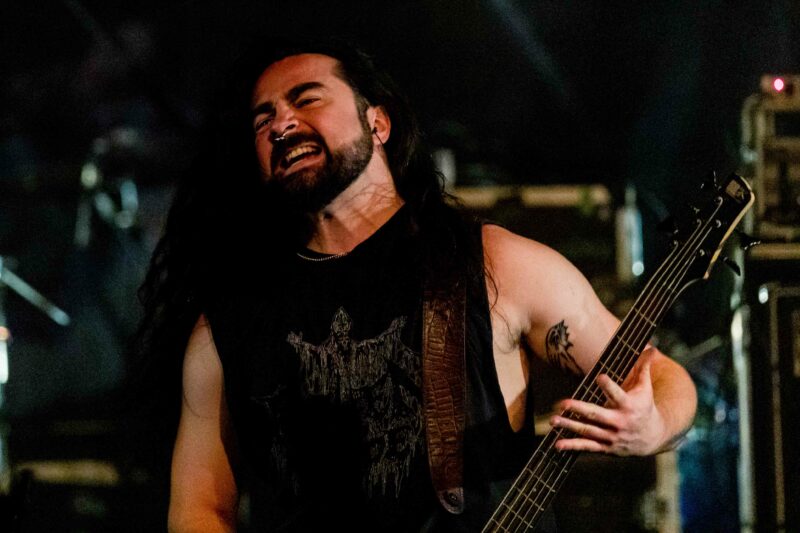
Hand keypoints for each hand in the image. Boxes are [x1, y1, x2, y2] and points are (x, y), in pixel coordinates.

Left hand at [549, 349, 668, 455]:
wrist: (652, 438)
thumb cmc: (644, 406)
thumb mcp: (645, 388)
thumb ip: (644, 368)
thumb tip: (652, 348)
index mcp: (628, 405)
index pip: (618, 394)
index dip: (609, 386)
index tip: (600, 377)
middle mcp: (619, 422)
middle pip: (597, 414)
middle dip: (580, 409)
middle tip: (563, 403)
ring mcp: (611, 436)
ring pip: (588, 431)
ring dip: (570, 426)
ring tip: (553, 420)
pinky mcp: (606, 447)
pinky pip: (587, 446)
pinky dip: (572, 446)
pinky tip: (557, 444)